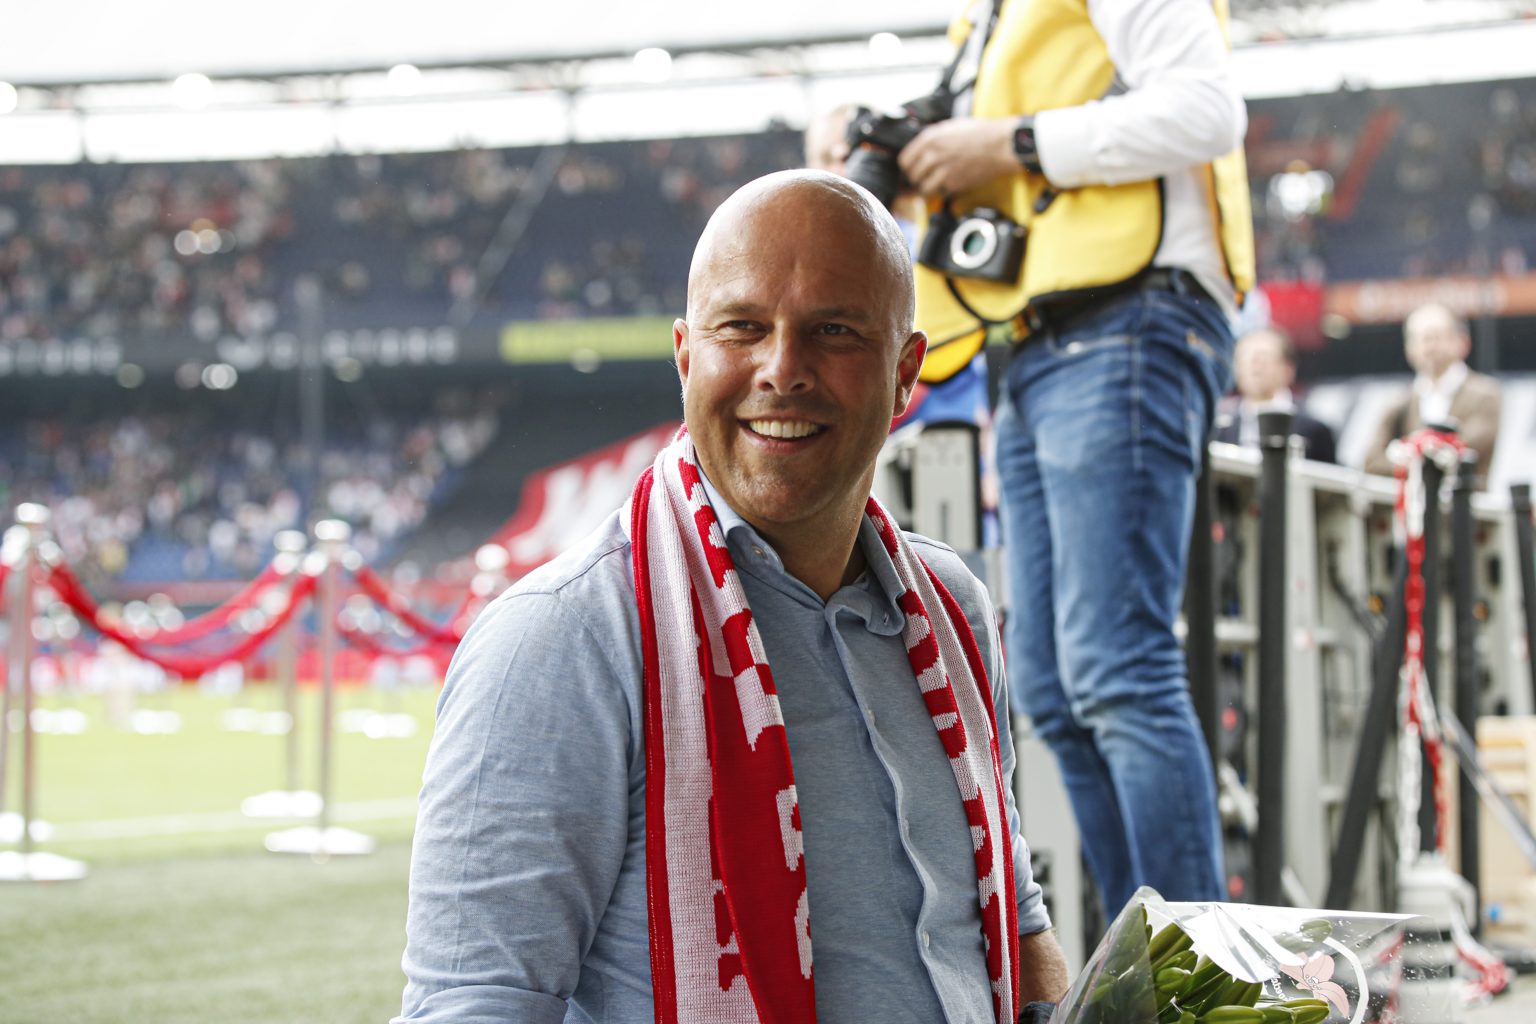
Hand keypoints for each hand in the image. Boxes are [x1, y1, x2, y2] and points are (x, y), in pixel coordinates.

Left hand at [897, 117, 1019, 196]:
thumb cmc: (981, 133)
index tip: (912, 169)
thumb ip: (934, 137)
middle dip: (918, 179)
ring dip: (928, 188)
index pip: (904, 161)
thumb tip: (921, 148)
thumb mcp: (952, 126)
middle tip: (925, 178)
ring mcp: (944, 171)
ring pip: (924, 189)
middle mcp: (934, 155)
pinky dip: (944, 191)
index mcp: (930, 139)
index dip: (908, 167)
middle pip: (913, 176)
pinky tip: (951, 183)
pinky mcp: (955, 185)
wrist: (1002, 145)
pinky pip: (941, 193)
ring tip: (935, 184)